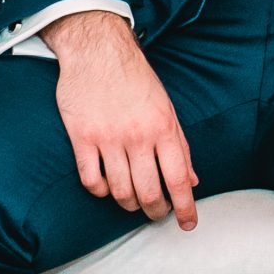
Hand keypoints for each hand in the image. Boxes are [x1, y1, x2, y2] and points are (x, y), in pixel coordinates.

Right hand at [44, 10, 199, 226]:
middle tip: (157, 213)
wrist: (98, 49)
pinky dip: (100, 191)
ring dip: (128, 203)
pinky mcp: (81, 138)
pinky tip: (106, 186)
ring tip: (133, 201)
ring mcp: (108, 138)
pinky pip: (91, 180)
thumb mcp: (167, 107)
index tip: (188, 224)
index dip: (185, 207)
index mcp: (163, 127)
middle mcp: (137, 136)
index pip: (179, 178)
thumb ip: (180, 145)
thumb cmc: (136, 79)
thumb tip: (192, 179)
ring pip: (119, 192)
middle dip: (156, 211)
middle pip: (148, 192)